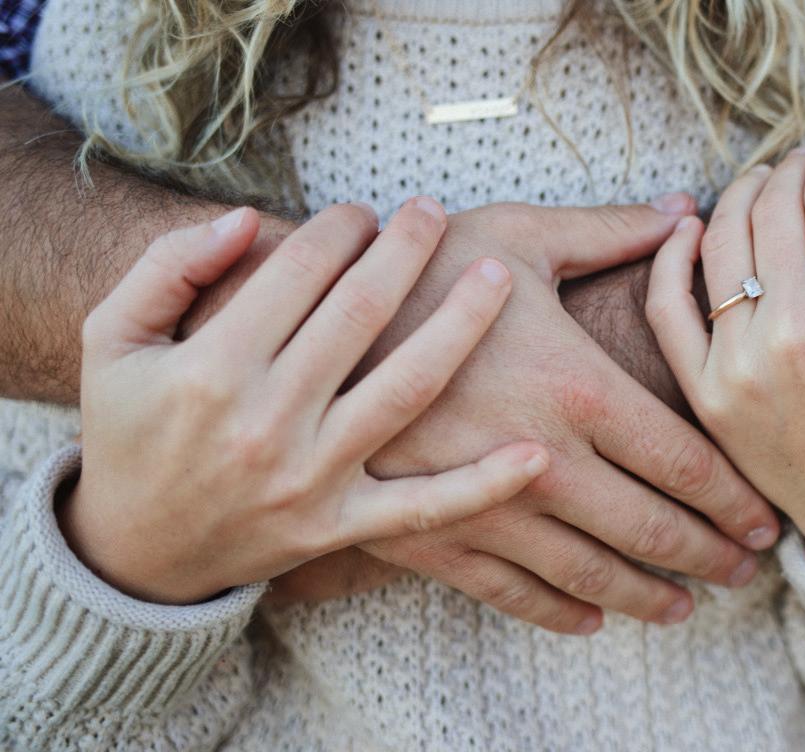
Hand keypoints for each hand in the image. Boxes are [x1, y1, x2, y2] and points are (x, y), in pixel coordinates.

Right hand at [60, 200, 547, 603]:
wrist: (135, 551)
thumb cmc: (130, 430)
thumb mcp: (111, 337)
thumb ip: (168, 267)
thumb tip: (248, 219)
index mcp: (212, 368)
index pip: (299, 272)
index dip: (338, 227)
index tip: (364, 210)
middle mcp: (266, 421)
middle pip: (362, 315)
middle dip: (405, 249)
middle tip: (434, 211)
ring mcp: (311, 478)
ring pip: (408, 390)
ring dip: (460, 325)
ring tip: (498, 275)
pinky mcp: (340, 527)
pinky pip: (424, 509)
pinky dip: (483, 485)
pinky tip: (537, 454)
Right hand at [351, 200, 781, 633]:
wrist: (305, 330)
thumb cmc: (419, 272)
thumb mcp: (516, 236)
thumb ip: (610, 231)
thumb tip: (685, 210)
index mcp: (576, 388)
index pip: (684, 463)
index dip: (734, 500)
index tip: (765, 521)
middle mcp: (544, 459)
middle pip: (650, 528)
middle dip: (708, 556)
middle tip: (745, 573)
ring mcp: (487, 505)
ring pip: (589, 574)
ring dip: (647, 596)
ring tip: (686, 608)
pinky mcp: (432, 534)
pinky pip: (510, 592)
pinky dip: (558, 611)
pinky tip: (592, 619)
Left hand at [647, 137, 804, 575]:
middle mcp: (792, 329)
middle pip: (772, 208)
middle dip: (788, 169)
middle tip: (799, 162)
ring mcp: (740, 362)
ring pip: (720, 241)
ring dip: (737, 195)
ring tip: (758, 185)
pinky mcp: (703, 389)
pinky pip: (667, 305)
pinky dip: (669, 256)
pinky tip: (688, 227)